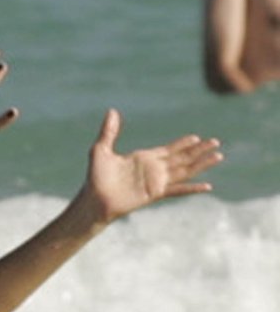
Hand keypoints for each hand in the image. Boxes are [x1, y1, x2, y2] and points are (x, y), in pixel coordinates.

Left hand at [82, 109, 222, 223]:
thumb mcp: (101, 150)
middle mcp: (153, 170)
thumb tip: (112, 110)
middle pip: (182, 158)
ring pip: (185, 170)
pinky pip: (178, 189)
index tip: (196, 137)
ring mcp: (156, 182)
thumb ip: (109, 131)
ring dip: (202, 163)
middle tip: (216, 142)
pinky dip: (193, 188)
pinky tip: (208, 186)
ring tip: (219, 156)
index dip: (183, 144)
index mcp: (144, 158)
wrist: (93, 200)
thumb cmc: (95, 178)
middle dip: (199, 150)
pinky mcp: (155, 193)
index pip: (169, 149)